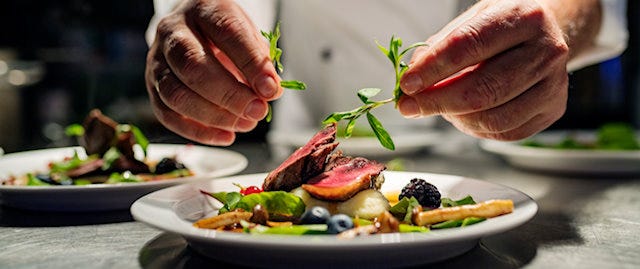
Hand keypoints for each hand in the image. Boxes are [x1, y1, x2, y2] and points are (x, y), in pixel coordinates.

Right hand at [145, 0, 281, 145]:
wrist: (194, 30)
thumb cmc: (225, 35)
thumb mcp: (248, 36)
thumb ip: (259, 60)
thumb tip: (270, 92)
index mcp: (203, 10)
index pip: (227, 33)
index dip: (251, 63)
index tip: (271, 89)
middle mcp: (173, 32)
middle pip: (193, 67)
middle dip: (230, 95)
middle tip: (258, 111)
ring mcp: (157, 60)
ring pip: (176, 95)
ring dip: (214, 116)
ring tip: (246, 124)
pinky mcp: (152, 87)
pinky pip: (168, 115)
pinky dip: (199, 132)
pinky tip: (226, 136)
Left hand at [398, 0, 576, 140]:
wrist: (548, 34)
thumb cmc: (503, 27)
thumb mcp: (473, 20)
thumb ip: (441, 45)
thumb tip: (413, 75)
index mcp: (524, 17)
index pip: (469, 46)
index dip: (433, 68)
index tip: (407, 84)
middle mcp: (546, 50)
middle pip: (482, 89)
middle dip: (436, 102)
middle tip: (409, 106)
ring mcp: (553, 84)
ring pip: (492, 118)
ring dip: (454, 117)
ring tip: (438, 107)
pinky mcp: (552, 109)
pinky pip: (504, 133)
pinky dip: (474, 128)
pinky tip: (462, 115)